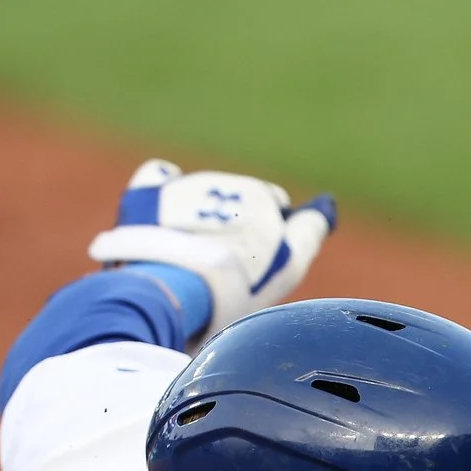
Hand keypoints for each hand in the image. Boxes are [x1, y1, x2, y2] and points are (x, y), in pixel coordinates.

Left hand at [87, 159, 336, 338]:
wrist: (168, 294)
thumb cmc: (234, 288)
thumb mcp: (287, 267)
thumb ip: (309, 231)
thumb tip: (324, 204)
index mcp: (259, 198)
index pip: (273, 207)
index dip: (267, 238)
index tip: (254, 268)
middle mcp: (221, 183)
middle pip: (234, 203)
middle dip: (231, 227)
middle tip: (221, 273)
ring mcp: (182, 187)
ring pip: (199, 195)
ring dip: (198, 218)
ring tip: (187, 262)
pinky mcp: (146, 193)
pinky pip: (158, 176)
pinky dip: (164, 191)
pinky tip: (162, 218)